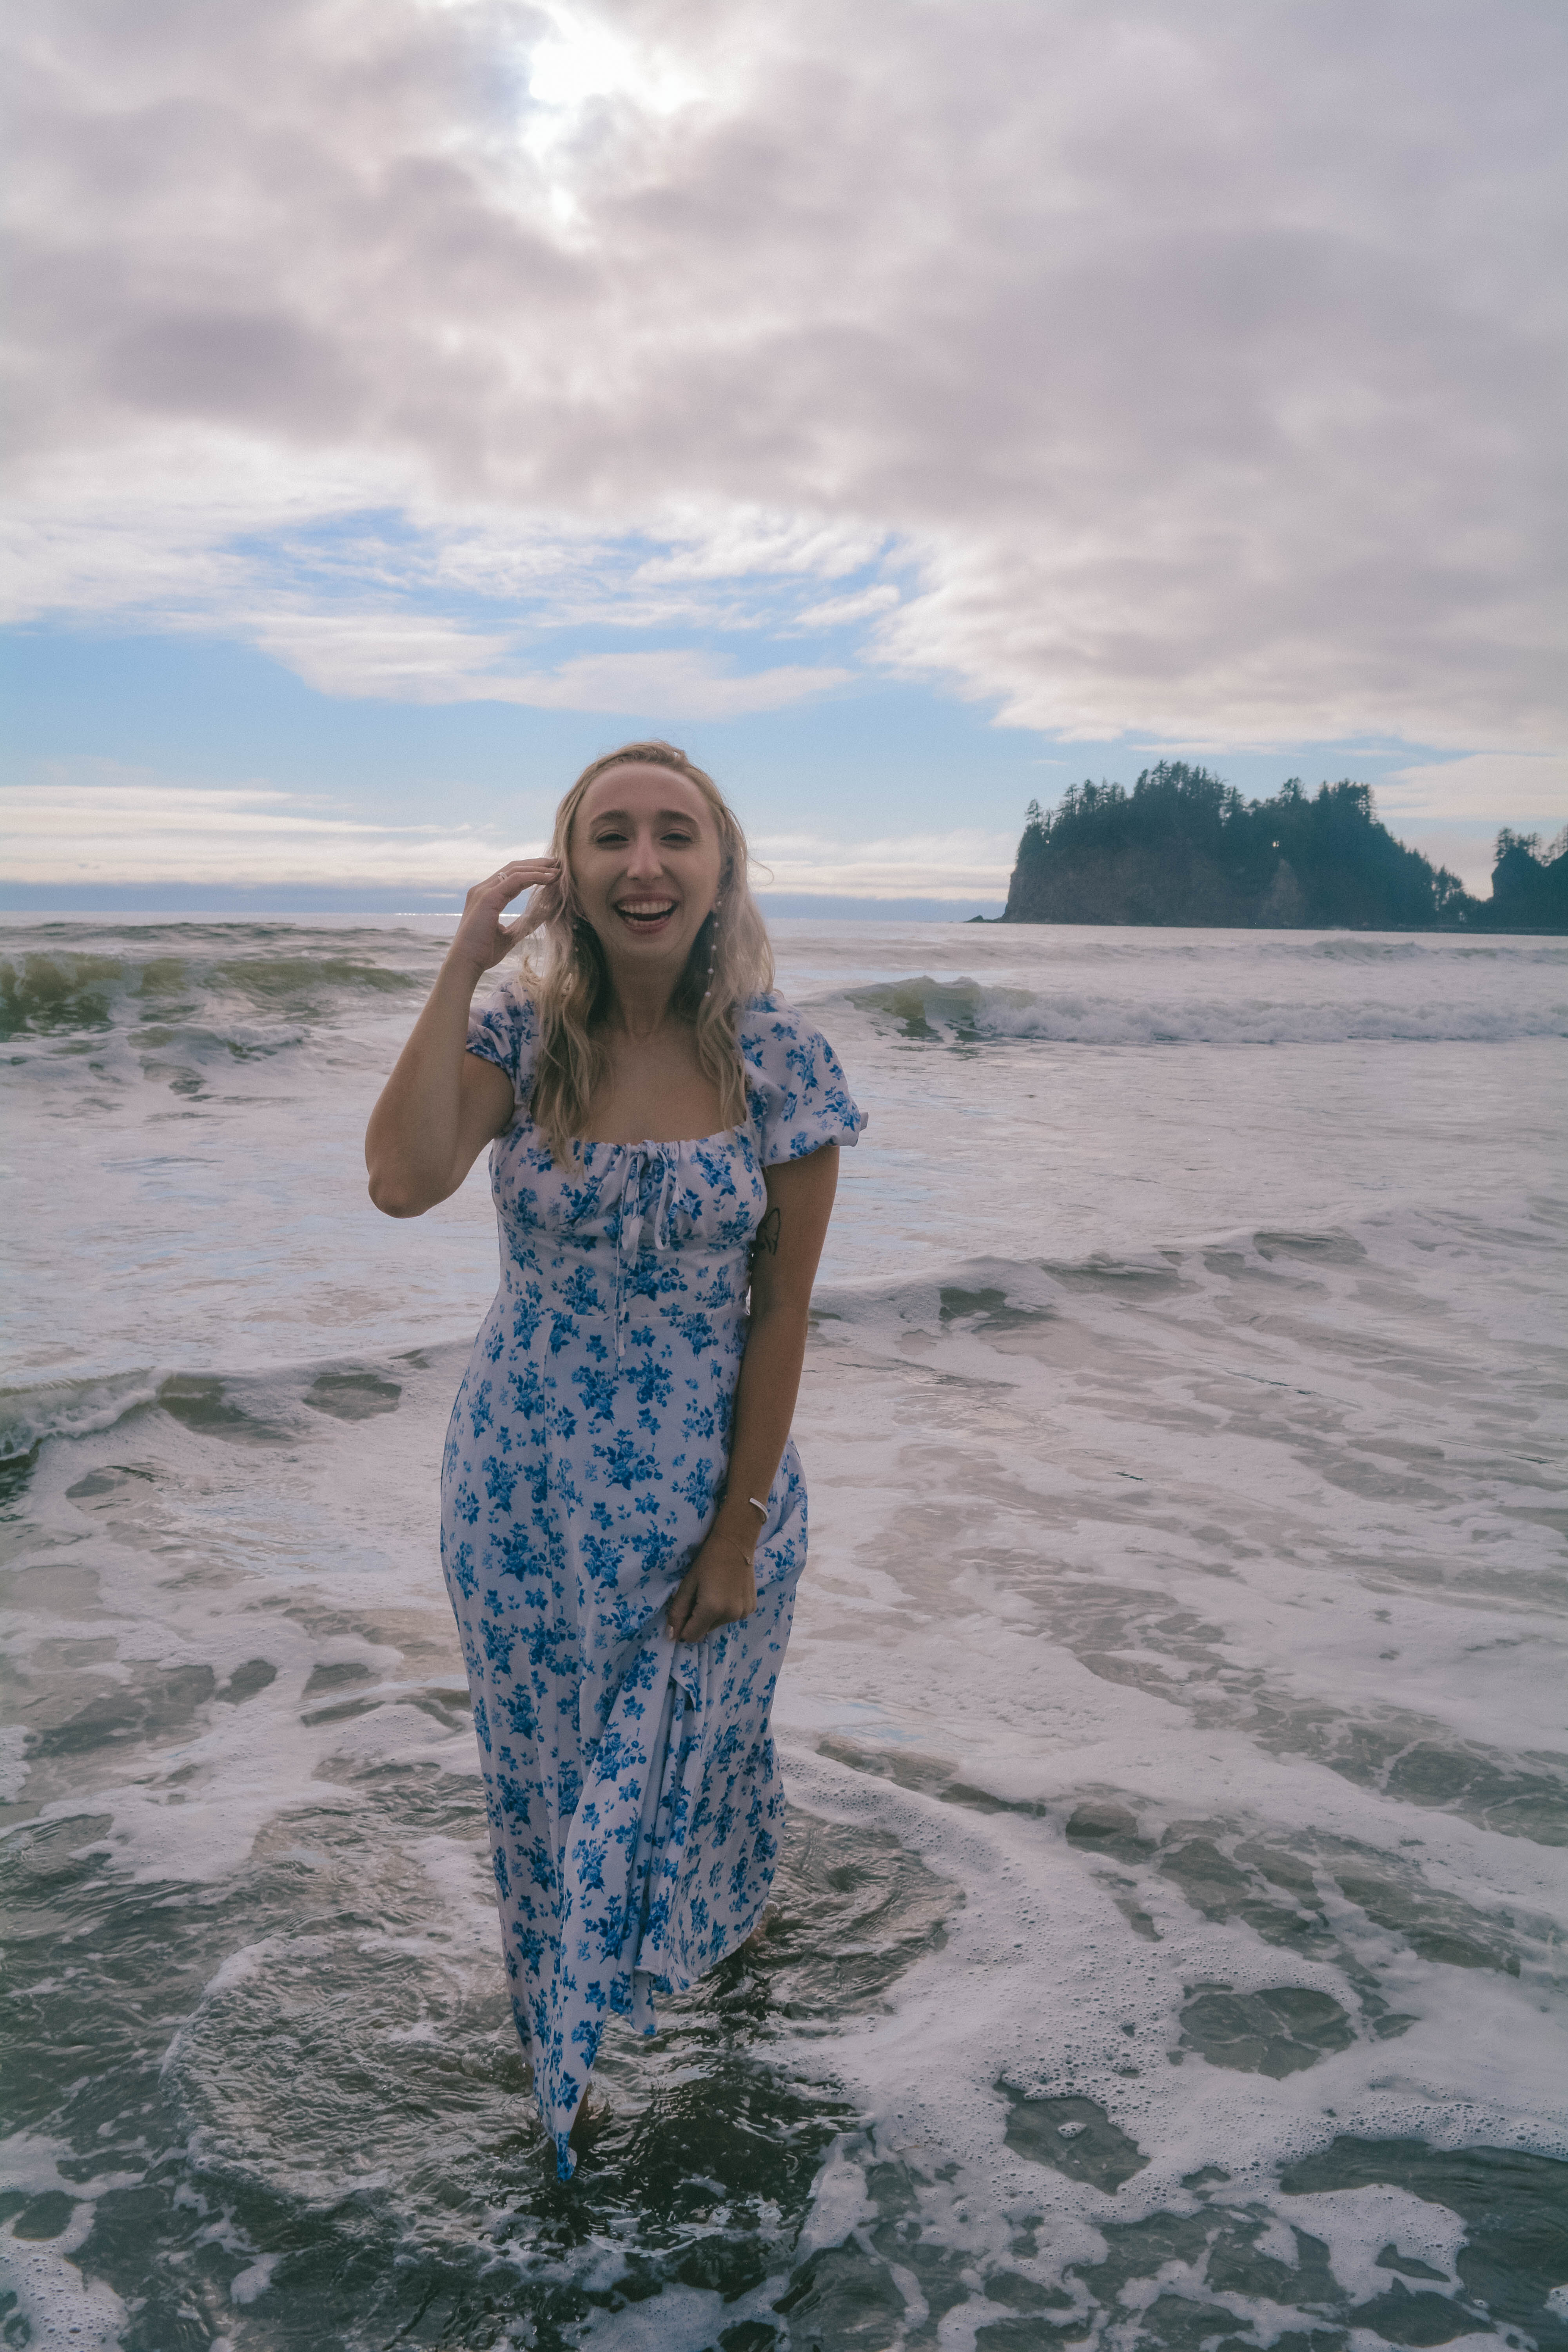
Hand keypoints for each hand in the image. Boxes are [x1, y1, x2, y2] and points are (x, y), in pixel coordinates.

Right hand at [447, 859, 561, 980]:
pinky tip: (549, 879)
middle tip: (559, 864)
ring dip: (539, 868)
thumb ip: (525, 923)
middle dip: (537, 864)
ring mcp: (483, 891)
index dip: (532, 871)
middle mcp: (483, 889)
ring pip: (515, 870)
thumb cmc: (484, 952)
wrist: (467, 963)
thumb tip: (544, 915)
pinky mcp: (488, 897)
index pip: (511, 876)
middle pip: (514, 868)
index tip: (552, 873)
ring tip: (558, 871)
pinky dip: (534, 877)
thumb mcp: (510, 935)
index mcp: (486, 896)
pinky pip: (515, 880)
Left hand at [665, 1530, 756, 1643]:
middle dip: (698, 1619)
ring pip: (718, 1624)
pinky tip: (727, 1591)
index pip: (691, 1636)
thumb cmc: (707, 1561)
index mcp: (712, 1609)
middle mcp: (730, 1615)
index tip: (683, 1611)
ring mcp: (743, 1613)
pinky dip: (725, 1609)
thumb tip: (671, 1636)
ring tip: (714, 1590)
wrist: (736, 1543)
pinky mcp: (751, 1608)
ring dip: (712, 1615)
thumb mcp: (688, 1584)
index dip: (683, 1627)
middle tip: (700, 1594)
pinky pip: (731, 1617)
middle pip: (705, 1630)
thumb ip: (678, 1611)